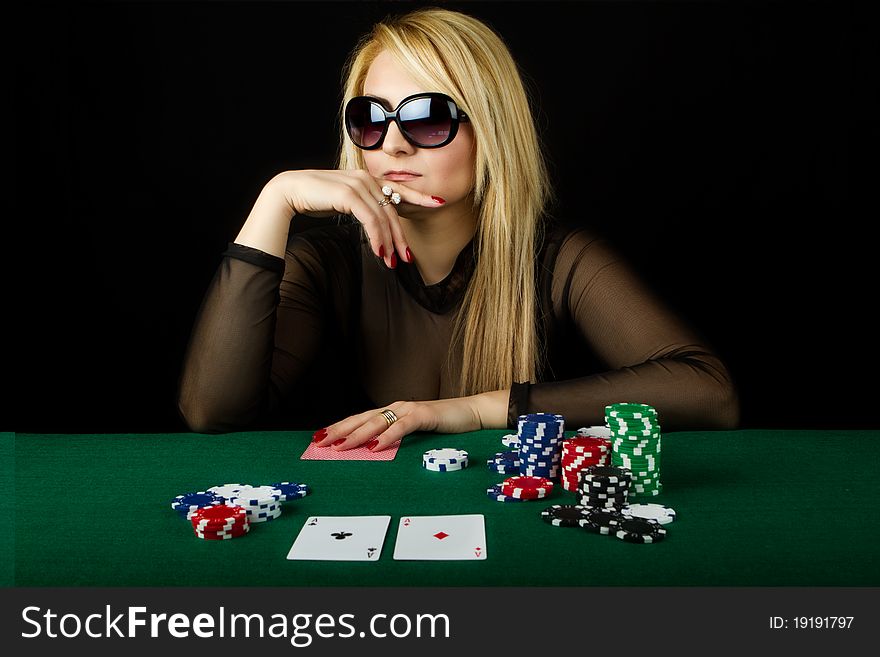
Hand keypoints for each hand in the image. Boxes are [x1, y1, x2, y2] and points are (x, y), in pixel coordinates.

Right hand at [267, 169, 443, 268]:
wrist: (289, 191)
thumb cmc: (315, 198)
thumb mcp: (345, 201)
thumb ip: (363, 206)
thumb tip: (376, 223)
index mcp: (367, 178)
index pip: (399, 189)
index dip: (419, 197)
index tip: (438, 203)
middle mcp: (366, 178)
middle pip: (393, 211)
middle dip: (400, 237)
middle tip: (406, 258)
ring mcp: (358, 184)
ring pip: (383, 219)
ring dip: (388, 243)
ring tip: (391, 263)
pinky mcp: (350, 194)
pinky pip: (370, 220)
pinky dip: (376, 238)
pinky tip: (378, 252)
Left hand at [311, 398, 482, 451]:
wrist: (473, 413)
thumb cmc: (445, 425)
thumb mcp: (416, 434)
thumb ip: (397, 438)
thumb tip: (374, 451)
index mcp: (393, 412)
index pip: (361, 419)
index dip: (340, 426)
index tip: (320, 436)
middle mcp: (397, 407)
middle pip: (362, 418)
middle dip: (340, 430)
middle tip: (320, 441)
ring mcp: (410, 409)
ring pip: (377, 421)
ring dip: (357, 434)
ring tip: (341, 445)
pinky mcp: (424, 415)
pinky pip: (402, 427)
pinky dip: (387, 436)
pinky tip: (375, 446)